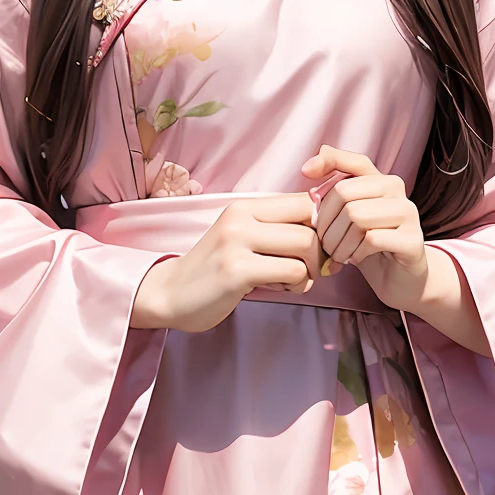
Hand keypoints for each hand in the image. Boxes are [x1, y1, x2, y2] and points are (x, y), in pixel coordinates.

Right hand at [130, 195, 321, 333]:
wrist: (169, 293)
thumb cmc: (213, 268)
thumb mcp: (241, 236)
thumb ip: (274, 228)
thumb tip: (325, 227)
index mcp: (243, 206)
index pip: (303, 201)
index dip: (320, 225)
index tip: (316, 247)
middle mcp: (240, 218)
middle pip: (310, 224)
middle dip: (319, 253)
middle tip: (309, 270)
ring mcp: (237, 243)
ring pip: (305, 247)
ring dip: (308, 271)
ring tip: (290, 280)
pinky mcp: (237, 271)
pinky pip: (292, 272)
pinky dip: (296, 285)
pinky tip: (278, 288)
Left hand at [303, 146, 428, 312]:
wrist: (399, 279)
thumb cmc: (368, 246)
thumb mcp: (348, 219)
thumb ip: (333, 194)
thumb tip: (308, 168)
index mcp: (381, 179)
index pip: (352, 161)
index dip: (327, 161)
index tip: (305, 172)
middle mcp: (397, 190)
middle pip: (345, 193)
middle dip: (326, 222)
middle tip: (324, 243)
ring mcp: (408, 213)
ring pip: (356, 217)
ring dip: (339, 242)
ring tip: (338, 255)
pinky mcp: (412, 240)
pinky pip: (372, 239)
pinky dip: (356, 253)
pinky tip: (356, 259)